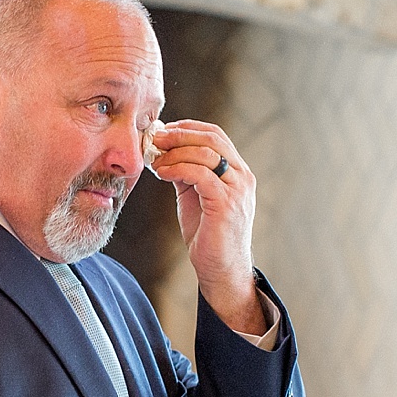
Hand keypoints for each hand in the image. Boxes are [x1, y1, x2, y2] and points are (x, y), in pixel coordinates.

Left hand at [148, 119, 262, 334]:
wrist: (222, 269)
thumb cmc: (208, 235)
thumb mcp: (195, 196)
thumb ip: (186, 173)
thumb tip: (164, 151)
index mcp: (237, 171)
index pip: (215, 134)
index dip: (187, 127)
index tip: (163, 131)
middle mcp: (242, 176)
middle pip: (212, 138)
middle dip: (179, 134)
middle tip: (154, 138)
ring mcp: (238, 189)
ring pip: (206, 153)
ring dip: (175, 152)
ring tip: (155, 159)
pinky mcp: (227, 204)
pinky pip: (201, 174)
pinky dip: (178, 169)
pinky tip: (163, 173)